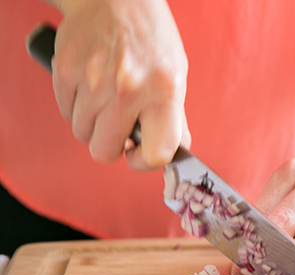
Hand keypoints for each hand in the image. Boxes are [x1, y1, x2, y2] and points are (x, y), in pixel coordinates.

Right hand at [46, 0, 189, 169]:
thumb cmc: (151, 38)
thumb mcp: (176, 76)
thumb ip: (174, 117)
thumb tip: (172, 153)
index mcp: (164, 92)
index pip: (156, 153)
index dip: (145, 163)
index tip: (139, 155)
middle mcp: (128, 89)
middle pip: (105, 151)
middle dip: (111, 146)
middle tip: (119, 130)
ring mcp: (93, 80)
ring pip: (83, 133)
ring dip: (93, 124)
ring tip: (107, 100)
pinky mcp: (65, 70)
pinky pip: (66, 111)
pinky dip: (77, 106)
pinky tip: (91, 85)